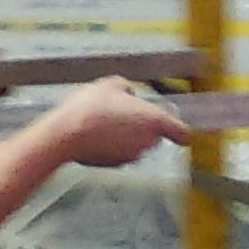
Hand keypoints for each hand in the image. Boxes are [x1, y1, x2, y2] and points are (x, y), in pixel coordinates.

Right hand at [38, 77, 191, 167]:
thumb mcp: (111, 83)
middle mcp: (148, 142)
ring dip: (126, 136)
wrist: (65, 134)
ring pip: (136, 145)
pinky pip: (119, 153)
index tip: (174, 127)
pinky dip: (112, 146)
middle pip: (154, 136)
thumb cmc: (91, 106)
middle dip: (142, 127)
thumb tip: (129, 95)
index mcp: (154, 121)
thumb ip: (128, 89)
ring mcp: (131, 156)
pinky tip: (95, 136)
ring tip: (104, 123)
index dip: (180, 130)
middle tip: (122, 114)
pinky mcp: (115, 165)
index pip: (183, 133)